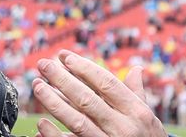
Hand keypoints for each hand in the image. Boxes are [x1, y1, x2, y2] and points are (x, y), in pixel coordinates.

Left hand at [32, 49, 167, 136]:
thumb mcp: (148, 117)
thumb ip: (137, 93)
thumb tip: (136, 69)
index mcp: (136, 111)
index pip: (106, 83)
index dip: (84, 68)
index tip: (64, 57)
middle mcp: (123, 127)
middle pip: (87, 99)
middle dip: (62, 79)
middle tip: (44, 65)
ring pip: (77, 121)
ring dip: (54, 102)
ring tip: (38, 86)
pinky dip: (55, 135)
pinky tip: (41, 124)